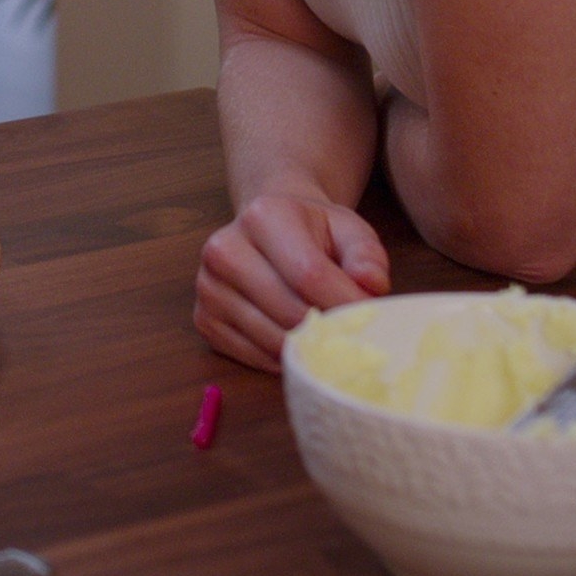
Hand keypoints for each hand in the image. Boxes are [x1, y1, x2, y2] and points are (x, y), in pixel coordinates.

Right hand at [194, 192, 391, 370]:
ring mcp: (208, 286)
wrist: (268, 227)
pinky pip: (251, 356)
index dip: (345, 304)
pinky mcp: (204, 318)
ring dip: (307, 349)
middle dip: (329, 331)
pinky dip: (281, 360)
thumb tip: (370, 285)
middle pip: (288, 311)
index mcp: (263, 216)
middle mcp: (224, 248)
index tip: (372, 319)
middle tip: (355, 338)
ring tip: (329, 342)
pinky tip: (299, 346)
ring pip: (270, 339)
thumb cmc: (312, 232)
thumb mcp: (347, 229)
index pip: (308, 273)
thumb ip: (366, 255)